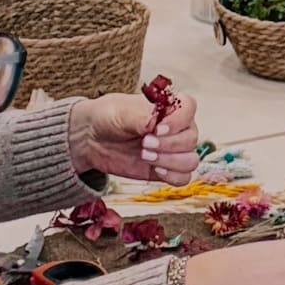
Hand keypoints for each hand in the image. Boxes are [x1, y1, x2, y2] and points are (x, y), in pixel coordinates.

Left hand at [68, 91, 200, 183]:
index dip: (178, 120)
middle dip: (168, 145)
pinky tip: (155, 170)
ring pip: (191, 160)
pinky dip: (172, 176)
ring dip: (170, 162)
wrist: (93, 139)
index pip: (189, 107)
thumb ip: (140, 116)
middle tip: (144, 144)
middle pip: (191, 138)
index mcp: (168, 107)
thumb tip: (155, 121)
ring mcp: (173, 150)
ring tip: (145, 156)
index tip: (158, 128)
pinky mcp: (166, 169)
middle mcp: (176, 127)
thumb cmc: (108, 118)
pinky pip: (183, 178)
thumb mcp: (119, 112)